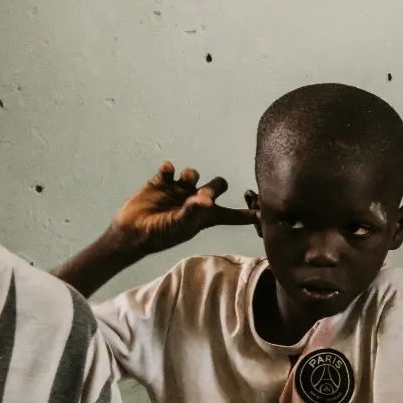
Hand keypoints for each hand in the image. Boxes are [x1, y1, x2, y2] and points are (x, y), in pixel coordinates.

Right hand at [105, 163, 253, 258]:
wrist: (133, 232)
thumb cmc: (161, 234)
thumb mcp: (181, 226)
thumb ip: (194, 212)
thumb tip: (208, 200)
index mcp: (208, 216)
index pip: (236, 215)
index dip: (251, 213)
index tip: (269, 210)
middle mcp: (196, 201)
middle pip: (217, 186)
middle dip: (215, 186)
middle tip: (204, 193)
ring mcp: (179, 191)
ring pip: (193, 175)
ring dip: (192, 174)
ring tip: (184, 179)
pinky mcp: (161, 183)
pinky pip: (170, 170)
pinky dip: (170, 168)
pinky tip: (167, 170)